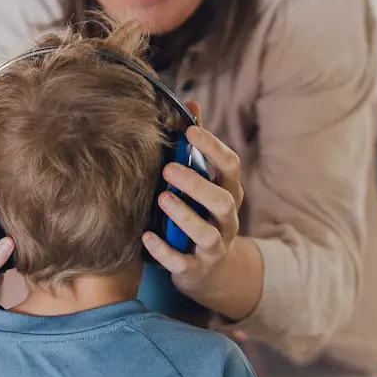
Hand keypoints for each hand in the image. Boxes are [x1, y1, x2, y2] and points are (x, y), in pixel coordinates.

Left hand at [141, 121, 260, 320]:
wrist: (212, 272)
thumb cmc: (202, 215)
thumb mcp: (205, 183)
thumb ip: (198, 148)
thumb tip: (190, 104)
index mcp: (228, 193)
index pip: (230, 166)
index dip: (213, 147)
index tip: (189, 130)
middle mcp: (226, 220)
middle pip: (223, 201)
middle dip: (198, 184)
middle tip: (169, 168)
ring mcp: (214, 247)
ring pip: (208, 233)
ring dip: (185, 216)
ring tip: (161, 198)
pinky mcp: (197, 269)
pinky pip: (183, 262)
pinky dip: (165, 251)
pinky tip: (146, 237)